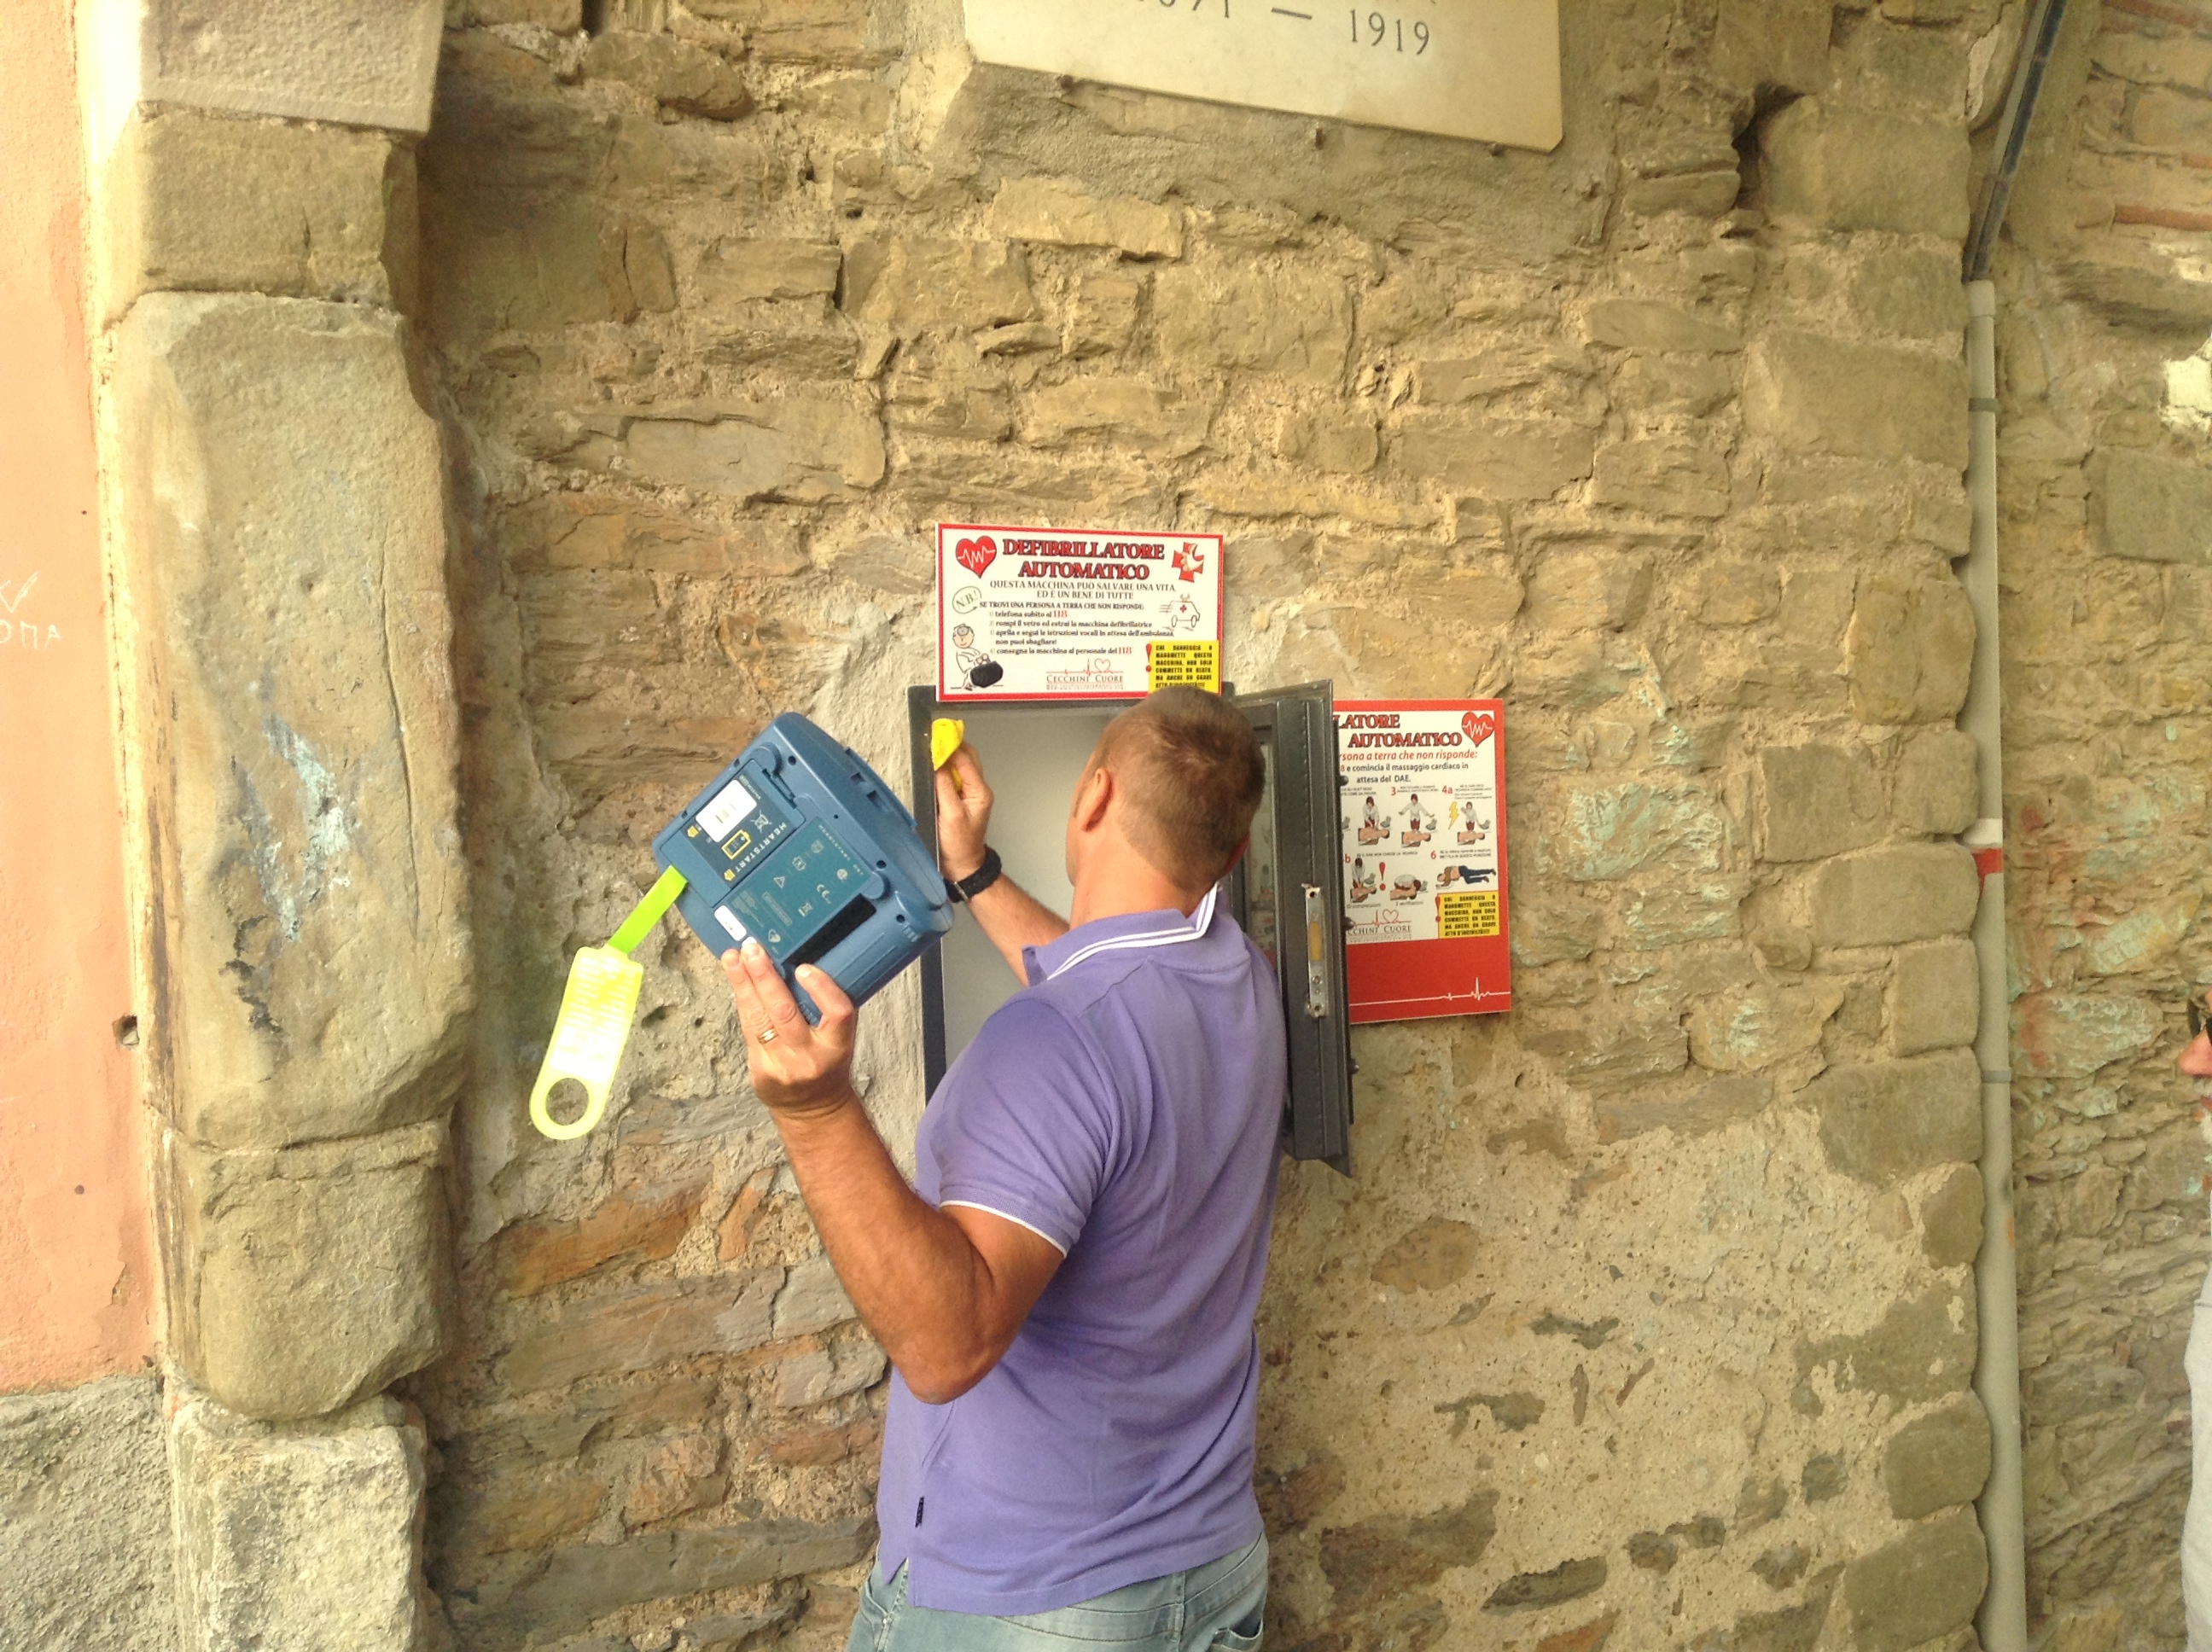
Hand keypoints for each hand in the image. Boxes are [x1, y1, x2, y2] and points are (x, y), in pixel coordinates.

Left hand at [723, 942, 858, 1119]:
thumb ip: (824, 1008)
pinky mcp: (760, 1072)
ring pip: (758, 1019)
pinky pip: (749, 1030)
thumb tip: (795, 962)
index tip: (803, 968)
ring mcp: (782, 1067)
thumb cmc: (827, 1062)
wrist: (814, 1108)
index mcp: (838, 1046)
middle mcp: (810, 1058)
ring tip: (733, 958)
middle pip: (785, 1011)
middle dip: (765, 976)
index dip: (821, 988)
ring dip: (742, 984)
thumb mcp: (838, 1038)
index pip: (838, 1013)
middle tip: (752, 949)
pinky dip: (743, 1003)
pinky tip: (737, 983)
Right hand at [934, 744, 993, 881]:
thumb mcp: (951, 814)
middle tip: (934, 735)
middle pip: (966, 757)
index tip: (935, 736)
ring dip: (948, 754)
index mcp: (979, 791)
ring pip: (960, 765)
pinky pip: (953, 776)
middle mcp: (977, 789)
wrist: (961, 865)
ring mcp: (968, 793)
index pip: (965, 760)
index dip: (950, 746)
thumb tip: (937, 763)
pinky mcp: (959, 798)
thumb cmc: (959, 845)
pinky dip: (944, 768)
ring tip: (932, 746)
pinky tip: (934, 765)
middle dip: (952, 744)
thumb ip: (944, 786)